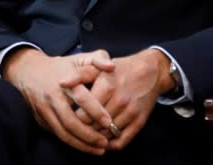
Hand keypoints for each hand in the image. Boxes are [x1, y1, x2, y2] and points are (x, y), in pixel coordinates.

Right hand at [2, 47, 114, 154]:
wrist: (29, 71)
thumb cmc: (61, 65)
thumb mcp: (80, 57)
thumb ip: (98, 59)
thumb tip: (112, 67)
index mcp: (65, 81)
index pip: (81, 98)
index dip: (95, 111)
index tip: (109, 122)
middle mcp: (53, 97)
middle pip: (70, 121)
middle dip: (89, 135)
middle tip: (105, 143)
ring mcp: (45, 110)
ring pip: (63, 133)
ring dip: (81, 144)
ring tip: (98, 150)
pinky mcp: (41, 119)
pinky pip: (57, 134)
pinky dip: (72, 142)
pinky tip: (85, 146)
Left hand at [59, 48, 174, 149]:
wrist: (151, 71)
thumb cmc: (122, 69)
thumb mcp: (100, 67)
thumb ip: (79, 75)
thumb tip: (61, 83)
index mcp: (107, 86)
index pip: (83, 114)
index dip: (74, 119)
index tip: (71, 117)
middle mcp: (120, 100)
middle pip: (93, 127)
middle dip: (83, 129)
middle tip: (78, 128)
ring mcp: (131, 112)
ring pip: (106, 136)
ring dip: (96, 137)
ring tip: (90, 133)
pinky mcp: (140, 122)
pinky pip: (121, 142)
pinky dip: (110, 144)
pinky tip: (104, 139)